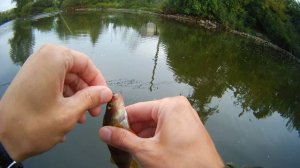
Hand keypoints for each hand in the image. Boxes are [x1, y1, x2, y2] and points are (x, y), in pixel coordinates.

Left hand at [0, 44, 111, 161]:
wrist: (1, 139)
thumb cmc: (35, 124)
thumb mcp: (70, 111)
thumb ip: (92, 98)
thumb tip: (106, 92)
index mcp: (54, 58)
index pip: (86, 64)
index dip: (98, 81)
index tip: (104, 96)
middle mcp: (44, 59)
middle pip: (76, 71)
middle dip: (88, 92)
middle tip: (94, 110)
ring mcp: (35, 70)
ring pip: (66, 79)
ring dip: (78, 98)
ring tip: (82, 118)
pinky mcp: (30, 81)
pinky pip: (55, 85)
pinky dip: (65, 98)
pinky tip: (70, 116)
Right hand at [99, 96, 223, 167]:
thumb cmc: (182, 165)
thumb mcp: (146, 151)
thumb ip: (123, 139)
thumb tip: (105, 132)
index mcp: (170, 106)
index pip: (136, 108)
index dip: (120, 120)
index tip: (108, 129)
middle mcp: (179, 108)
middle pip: (146, 117)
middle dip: (132, 131)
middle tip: (117, 143)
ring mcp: (186, 119)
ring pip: (156, 125)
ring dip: (142, 138)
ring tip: (130, 151)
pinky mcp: (190, 130)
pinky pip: (166, 130)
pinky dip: (155, 140)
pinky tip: (145, 152)